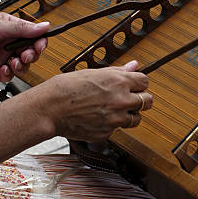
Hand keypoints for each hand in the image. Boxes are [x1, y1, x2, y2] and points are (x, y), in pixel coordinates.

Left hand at [0, 13, 48, 81]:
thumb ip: (23, 28)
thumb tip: (44, 26)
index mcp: (11, 29)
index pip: (33, 36)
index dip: (39, 41)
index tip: (40, 45)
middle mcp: (8, 43)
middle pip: (30, 51)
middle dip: (32, 54)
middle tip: (27, 55)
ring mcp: (1, 57)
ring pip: (22, 65)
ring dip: (22, 65)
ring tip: (15, 62)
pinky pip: (9, 75)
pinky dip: (9, 73)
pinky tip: (4, 69)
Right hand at [33, 60, 152, 141]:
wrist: (50, 108)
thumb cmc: (67, 88)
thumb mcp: (94, 72)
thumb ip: (118, 71)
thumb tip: (134, 65)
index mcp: (120, 82)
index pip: (145, 82)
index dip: (139, 84)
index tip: (135, 86)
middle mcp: (121, 100)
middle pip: (147, 101)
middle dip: (141, 100)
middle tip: (131, 99)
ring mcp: (115, 119)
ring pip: (136, 119)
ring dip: (129, 115)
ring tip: (113, 110)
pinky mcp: (107, 133)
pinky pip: (117, 130)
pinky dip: (111, 125)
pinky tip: (99, 118)